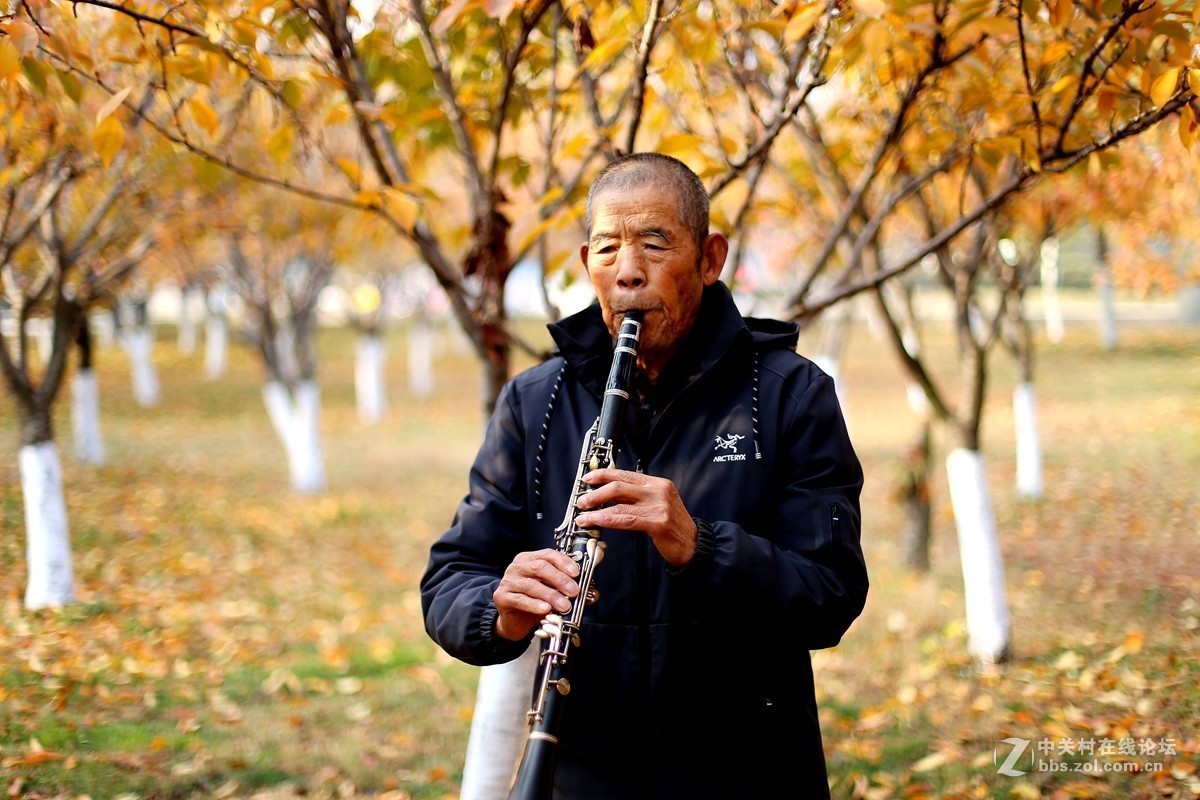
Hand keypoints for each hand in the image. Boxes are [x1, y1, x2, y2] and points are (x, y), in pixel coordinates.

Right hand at [492, 549, 580, 640]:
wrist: (515, 622)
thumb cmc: (535, 602)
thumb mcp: (555, 593)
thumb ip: (571, 591)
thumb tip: (593, 594)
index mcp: (530, 559)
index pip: (548, 554)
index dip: (563, 562)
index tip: (577, 573)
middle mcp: (517, 567)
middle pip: (540, 567)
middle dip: (560, 579)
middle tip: (574, 591)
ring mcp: (508, 581)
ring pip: (531, 585)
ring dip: (550, 595)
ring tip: (564, 605)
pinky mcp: (502, 597)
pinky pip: (520, 599)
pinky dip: (534, 604)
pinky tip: (545, 609)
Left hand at [574, 468, 697, 567]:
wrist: (693, 545)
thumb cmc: (672, 526)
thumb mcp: (657, 504)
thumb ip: (636, 497)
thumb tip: (608, 494)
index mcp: (657, 483)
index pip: (625, 474)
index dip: (603, 475)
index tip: (588, 478)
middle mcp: (658, 490)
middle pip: (619, 485)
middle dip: (596, 492)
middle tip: (582, 500)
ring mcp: (659, 506)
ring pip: (620, 502)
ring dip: (597, 508)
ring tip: (583, 514)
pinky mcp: (657, 522)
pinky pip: (626, 519)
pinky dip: (607, 519)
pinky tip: (596, 521)